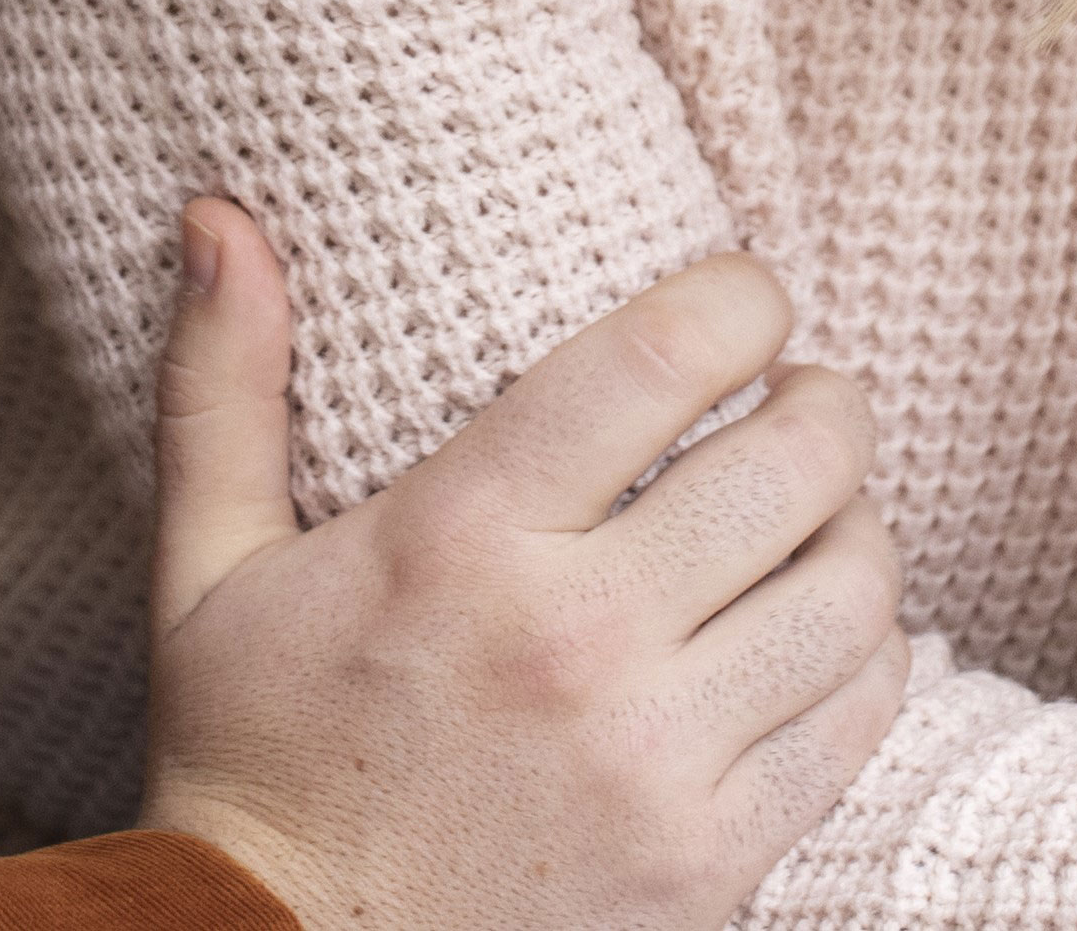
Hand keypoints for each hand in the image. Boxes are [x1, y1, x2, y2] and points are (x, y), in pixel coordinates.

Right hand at [141, 200, 909, 930]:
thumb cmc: (248, 760)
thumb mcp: (207, 568)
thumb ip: (220, 384)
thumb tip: (216, 217)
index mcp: (464, 540)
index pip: (661, 359)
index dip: (743, 297)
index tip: (750, 293)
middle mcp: (577, 641)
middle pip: (792, 466)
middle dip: (828, 401)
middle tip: (811, 393)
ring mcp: (655, 761)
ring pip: (848, 592)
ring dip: (860, 525)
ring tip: (828, 506)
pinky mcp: (707, 861)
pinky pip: (851, 723)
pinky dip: (869, 654)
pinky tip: (831, 626)